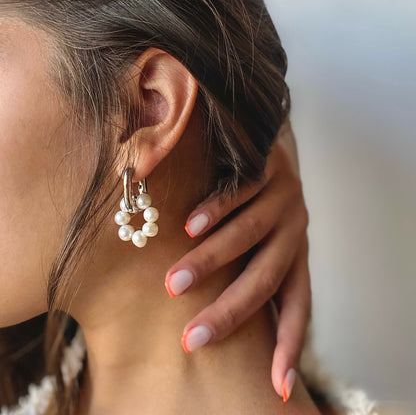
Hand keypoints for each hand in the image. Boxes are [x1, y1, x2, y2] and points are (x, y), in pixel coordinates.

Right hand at [164, 119, 310, 402]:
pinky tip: (189, 227)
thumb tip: (210, 316)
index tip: (278, 387)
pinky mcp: (269, 169)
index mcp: (294, 257)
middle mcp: (294, 233)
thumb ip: (241, 272)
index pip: (296, 308)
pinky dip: (215, 212)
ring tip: (173, 284)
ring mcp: (284, 200)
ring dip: (209, 262)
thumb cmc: (252, 206)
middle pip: (265, 280)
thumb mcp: (255, 243)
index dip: (289, 346)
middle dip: (228, 312)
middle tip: (191, 339)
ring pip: (248, 236)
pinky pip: (241, 193)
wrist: (264, 147)